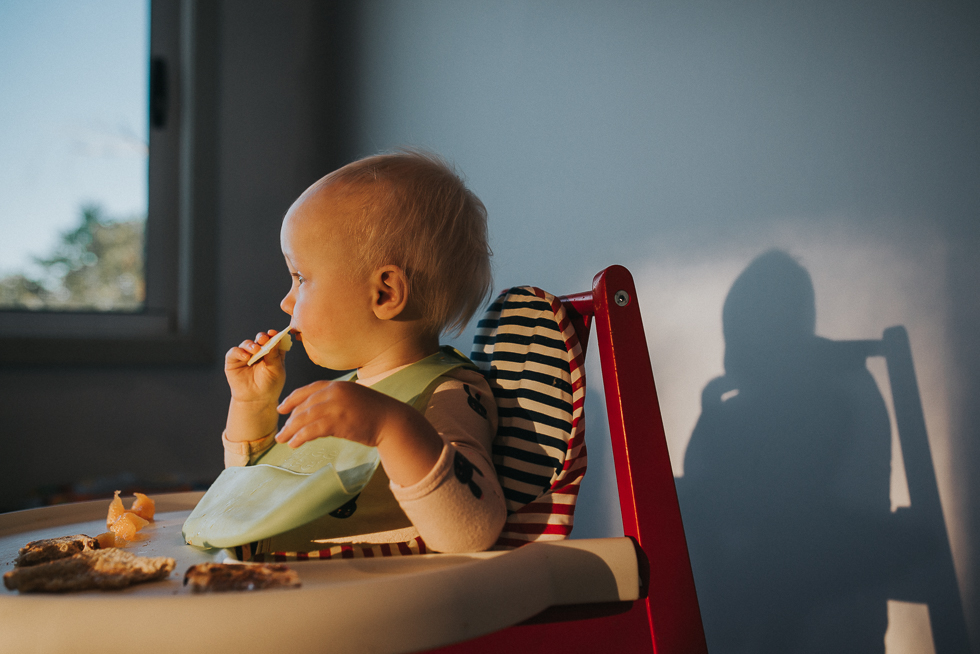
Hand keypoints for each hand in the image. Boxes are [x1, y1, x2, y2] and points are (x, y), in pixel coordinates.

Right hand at [225, 330, 288, 404]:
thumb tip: (276, 338)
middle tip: (264, 339)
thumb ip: (275, 354)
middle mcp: (259, 351)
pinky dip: (239, 352)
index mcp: (272, 352)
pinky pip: (234, 352)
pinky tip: (246, 357)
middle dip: (262, 337)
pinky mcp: (233, 361)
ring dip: (251, 345)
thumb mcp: (276, 369)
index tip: (274, 333)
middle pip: (260, 338)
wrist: (257, 399)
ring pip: (247, 344)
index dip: (273, 334)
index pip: (273, 339)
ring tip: (255, 350)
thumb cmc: (270, 384)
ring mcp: (246, 355)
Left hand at [274, 381, 400, 447]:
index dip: (292, 399)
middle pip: (303, 406)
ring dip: (291, 430)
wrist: (391, 421)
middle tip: (282, 432)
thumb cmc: (374, 412)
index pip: (308, 390)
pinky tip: (294, 444)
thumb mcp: (352, 398)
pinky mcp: (337, 422)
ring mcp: (335, 407)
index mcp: (337, 385)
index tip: (281, 408)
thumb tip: (314, 411)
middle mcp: (333, 393)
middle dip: (290, 419)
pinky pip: (311, 430)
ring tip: (283, 440)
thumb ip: (334, 400)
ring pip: (304, 418)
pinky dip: (300, 437)